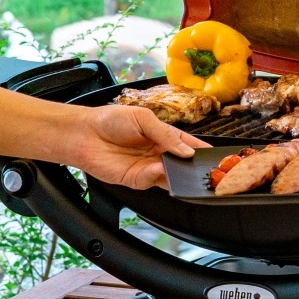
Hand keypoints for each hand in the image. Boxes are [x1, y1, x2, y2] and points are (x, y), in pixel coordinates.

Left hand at [65, 104, 208, 188]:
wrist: (84, 134)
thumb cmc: (111, 120)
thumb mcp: (143, 118)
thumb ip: (165, 134)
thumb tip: (186, 150)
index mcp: (163, 135)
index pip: (188, 144)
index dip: (200, 150)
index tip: (214, 156)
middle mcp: (158, 153)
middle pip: (182, 163)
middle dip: (192, 166)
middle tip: (203, 167)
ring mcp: (148, 168)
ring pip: (171, 176)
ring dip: (178, 174)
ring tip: (182, 167)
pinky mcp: (136, 180)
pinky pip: (152, 181)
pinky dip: (158, 176)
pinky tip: (158, 168)